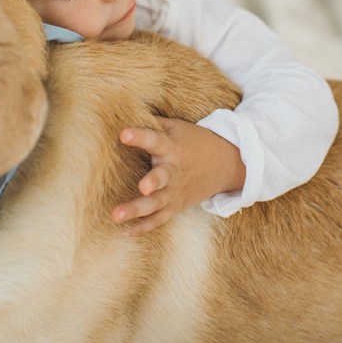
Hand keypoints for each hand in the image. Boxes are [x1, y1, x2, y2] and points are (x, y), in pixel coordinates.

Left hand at [113, 117, 244, 233]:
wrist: (226, 164)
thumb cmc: (194, 141)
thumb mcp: (176, 127)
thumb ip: (152, 124)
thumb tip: (124, 110)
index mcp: (172, 148)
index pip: (154, 140)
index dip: (140, 137)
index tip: (124, 134)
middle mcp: (174, 171)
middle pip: (162, 179)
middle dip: (152, 183)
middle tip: (142, 187)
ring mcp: (175, 192)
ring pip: (156, 204)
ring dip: (137, 210)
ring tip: (115, 215)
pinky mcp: (176, 206)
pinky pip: (158, 220)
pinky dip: (143, 228)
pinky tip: (124, 233)